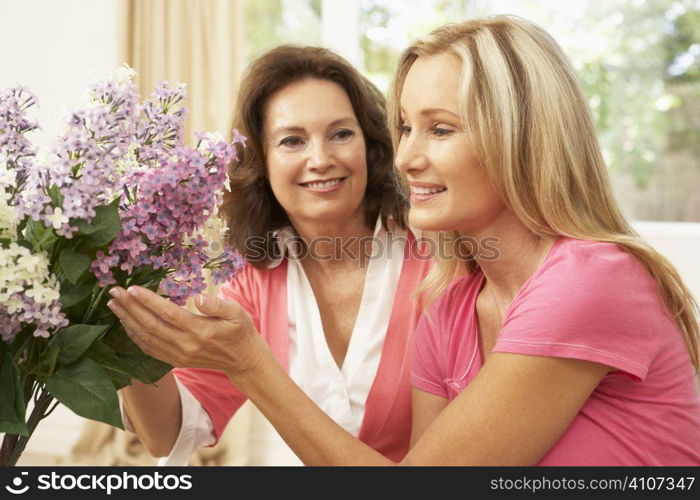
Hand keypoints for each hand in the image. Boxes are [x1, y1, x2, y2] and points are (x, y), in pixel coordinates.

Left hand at [106, 286, 264, 375]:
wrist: (242, 360)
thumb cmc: (240, 331)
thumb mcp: (237, 313)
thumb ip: (218, 305)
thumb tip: (198, 297)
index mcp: (200, 331)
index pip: (168, 314)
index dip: (148, 301)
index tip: (132, 288)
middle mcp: (186, 345)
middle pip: (151, 326)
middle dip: (130, 308)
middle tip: (114, 292)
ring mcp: (178, 355)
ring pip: (146, 338)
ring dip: (127, 321)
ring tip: (114, 305)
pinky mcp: (175, 360)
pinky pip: (149, 349)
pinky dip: (134, 336)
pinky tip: (126, 323)